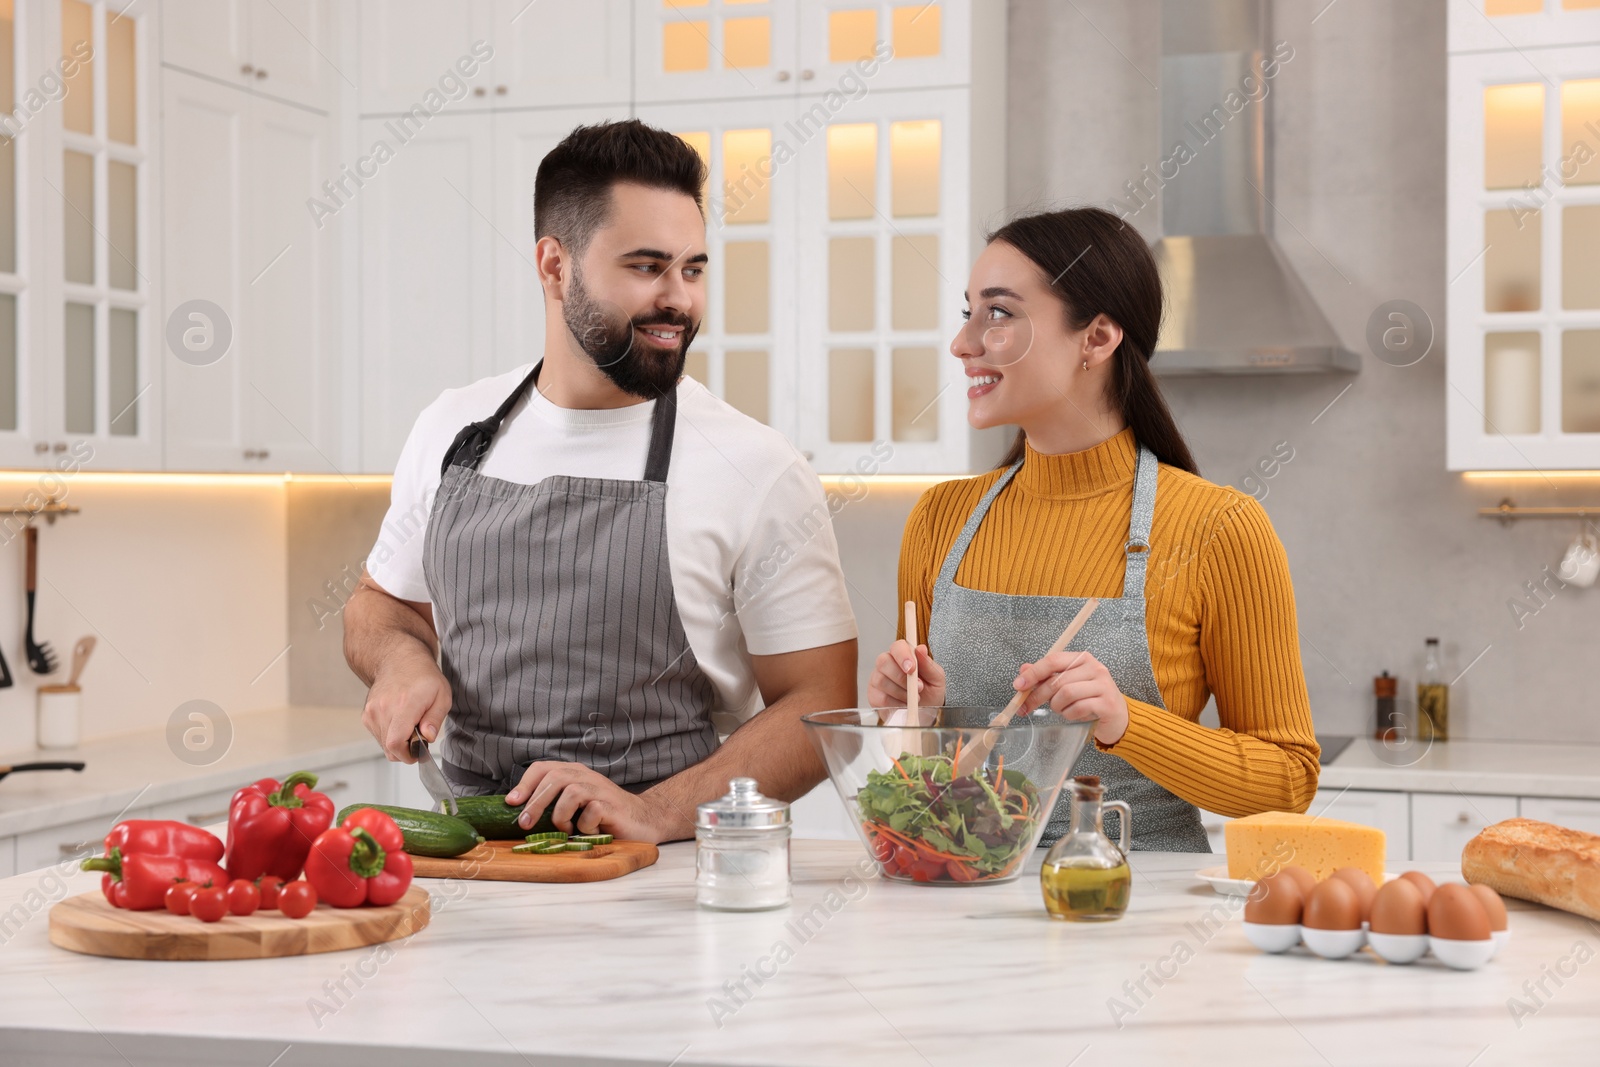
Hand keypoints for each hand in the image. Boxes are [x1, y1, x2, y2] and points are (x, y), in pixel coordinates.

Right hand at [362, 646, 450, 762]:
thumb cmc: (423, 677)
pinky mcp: (367, 715)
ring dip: (399, 742)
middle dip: (407, 749)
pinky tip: (400, 721)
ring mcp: (372, 712)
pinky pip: (379, 736)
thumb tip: (428, 737)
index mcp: (404, 705)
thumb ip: (435, 719)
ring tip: (410, 725)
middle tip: (419, 735)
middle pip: (390, 748)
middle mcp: (383, 709)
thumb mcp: (442, 696)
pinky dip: (390, 735)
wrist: (398, 660)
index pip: (396, 743)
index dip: (408, 754)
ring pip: (384, 745)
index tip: (419, 751)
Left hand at [507, 762, 674, 843]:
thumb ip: (553, 803)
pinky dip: (584, 826)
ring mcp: (600, 789)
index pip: (543, 768)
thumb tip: (519, 814)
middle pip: (554, 778)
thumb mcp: (574, 805)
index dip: (525, 784)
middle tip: (525, 824)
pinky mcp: (612, 806)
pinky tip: (588, 833)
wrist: (642, 820)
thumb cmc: (603, 816)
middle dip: (535, 803)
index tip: (511, 802)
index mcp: (573, 773)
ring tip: (566, 830)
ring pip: (571, 792)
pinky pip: (591, 812)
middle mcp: (586, 776)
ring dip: (561, 816)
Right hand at [867, 641, 946, 709]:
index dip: (903, 656)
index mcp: (903, 655)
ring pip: (880, 680)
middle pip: (883, 661)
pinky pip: (879, 698)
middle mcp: (887, 664)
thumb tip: (921, 648)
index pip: (897, 647)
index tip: (912, 669)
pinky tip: (903, 704)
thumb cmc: (930, 692)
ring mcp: (878, 679)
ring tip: (912, 698)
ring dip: (900, 692)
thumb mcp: (936, 679)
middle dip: (901, 677)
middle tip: (918, 688)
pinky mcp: (874, 696)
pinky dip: (894, 703)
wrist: (924, 714)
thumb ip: (928, 664)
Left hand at [1012, 650, 1128, 745]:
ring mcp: (1103, 685)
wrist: (1118, 717)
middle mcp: (1095, 668)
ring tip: (1060, 709)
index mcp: (1082, 659)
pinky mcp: (1107, 703)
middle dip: (1038, 696)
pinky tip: (1073, 715)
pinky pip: (1078, 708)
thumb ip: (1046, 676)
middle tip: (1027, 707)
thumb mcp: (1067, 684)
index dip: (1033, 672)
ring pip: (1066, 694)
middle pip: (1057, 680)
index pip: (1053, 660)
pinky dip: (1069, 714)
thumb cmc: (1090, 698)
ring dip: (1057, 706)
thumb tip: (1023, 670)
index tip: (1018, 685)